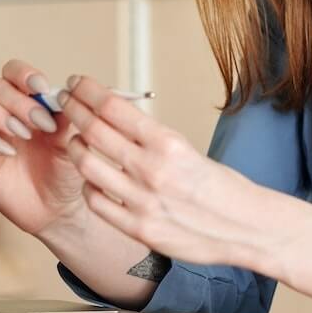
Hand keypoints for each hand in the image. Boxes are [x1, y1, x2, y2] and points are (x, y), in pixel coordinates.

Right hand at [0, 59, 84, 237]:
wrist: (56, 209)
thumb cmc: (65, 171)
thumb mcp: (71, 141)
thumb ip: (66, 116)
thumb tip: (65, 91)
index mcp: (26, 100)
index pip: (13, 72)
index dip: (23, 74)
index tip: (41, 88)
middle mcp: (2, 110)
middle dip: (18, 101)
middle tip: (41, 124)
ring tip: (23, 134)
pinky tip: (7, 151)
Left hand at [54, 74, 267, 270]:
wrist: (247, 228)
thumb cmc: (222, 186)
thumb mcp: (189, 150)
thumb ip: (152, 139)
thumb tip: (117, 119)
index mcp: (168, 143)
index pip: (113, 107)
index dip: (88, 91)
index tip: (77, 83)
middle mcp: (152, 170)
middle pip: (94, 131)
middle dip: (73, 110)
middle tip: (64, 100)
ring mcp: (143, 202)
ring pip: (87, 166)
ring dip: (75, 147)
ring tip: (74, 139)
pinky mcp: (139, 229)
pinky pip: (97, 202)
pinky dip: (88, 185)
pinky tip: (90, 177)